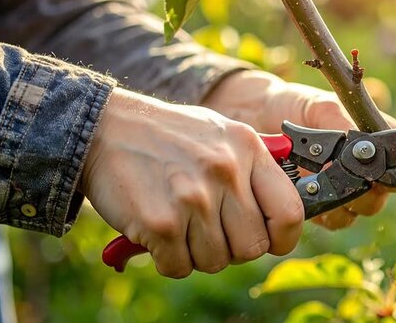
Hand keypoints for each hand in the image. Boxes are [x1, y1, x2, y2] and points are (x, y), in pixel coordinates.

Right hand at [80, 88, 302, 277]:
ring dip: (196, 253)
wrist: (106, 128)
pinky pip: (180, 266)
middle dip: (232, 249)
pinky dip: (168, 259)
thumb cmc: (168, 137)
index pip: (290, 213)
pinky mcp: (162, 223)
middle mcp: (226, 172)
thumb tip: (286, 212)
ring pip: (216, 262)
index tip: (269, 240)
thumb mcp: (220, 134)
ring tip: (180, 224)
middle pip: (252, 247)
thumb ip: (254, 168)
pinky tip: (158, 232)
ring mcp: (194, 198)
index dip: (283, 237)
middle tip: (209, 232)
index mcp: (248, 149)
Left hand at [202, 70, 395, 229]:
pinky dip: (319, 212)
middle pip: (378, 196)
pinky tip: (301, 194)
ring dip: (337, 205)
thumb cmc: (290, 105)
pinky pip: (329, 220)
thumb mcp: (319, 107)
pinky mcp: (317, 205)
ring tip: (312, 183)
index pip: (395, 164)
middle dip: (360, 193)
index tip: (370, 172)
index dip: (389, 173)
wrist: (252, 116)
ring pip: (354, 213)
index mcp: (370, 140)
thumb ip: (341, 124)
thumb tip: (359, 145)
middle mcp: (359, 168)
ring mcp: (338, 189)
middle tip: (334, 178)